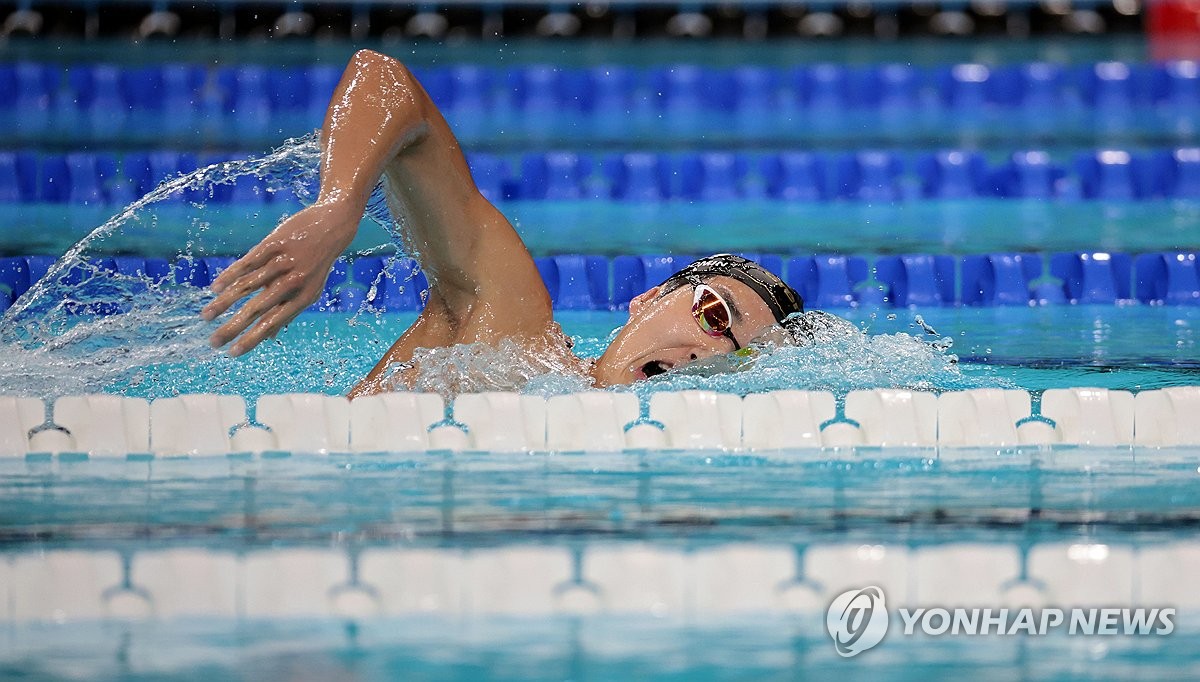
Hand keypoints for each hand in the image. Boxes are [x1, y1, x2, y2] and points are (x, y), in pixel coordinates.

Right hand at [201, 199, 359, 355]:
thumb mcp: (310, 290)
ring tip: (206, 317)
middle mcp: (293, 282)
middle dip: (232, 328)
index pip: (272, 324)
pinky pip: (246, 262)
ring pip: (246, 286)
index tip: (232, 354)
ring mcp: (282, 262)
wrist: (331, 225)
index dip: (251, 340)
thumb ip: (289, 311)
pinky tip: (215, 288)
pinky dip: (229, 276)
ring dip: (223, 304)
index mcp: (303, 298)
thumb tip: (270, 337)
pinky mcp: (273, 244)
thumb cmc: (317, 264)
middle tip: (213, 342)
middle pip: (256, 310)